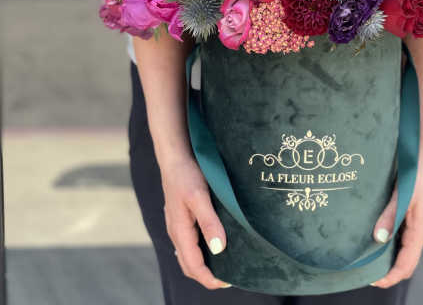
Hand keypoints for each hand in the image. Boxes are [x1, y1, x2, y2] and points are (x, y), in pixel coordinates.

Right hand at [160, 154, 230, 288]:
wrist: (175, 156)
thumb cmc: (186, 174)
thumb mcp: (199, 196)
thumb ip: (209, 222)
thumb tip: (218, 249)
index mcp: (180, 231)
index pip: (193, 266)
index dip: (209, 278)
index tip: (228, 282)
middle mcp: (176, 232)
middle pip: (189, 264)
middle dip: (207, 275)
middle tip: (230, 276)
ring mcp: (177, 225)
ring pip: (189, 254)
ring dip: (204, 263)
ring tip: (225, 263)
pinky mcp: (181, 217)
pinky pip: (190, 242)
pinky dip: (201, 250)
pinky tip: (214, 243)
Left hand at [369, 176, 422, 287]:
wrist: (422, 160)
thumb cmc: (414, 176)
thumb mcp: (402, 195)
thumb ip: (391, 216)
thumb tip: (378, 238)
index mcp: (419, 231)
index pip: (407, 264)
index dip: (391, 276)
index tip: (374, 281)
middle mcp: (417, 233)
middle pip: (406, 264)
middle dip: (389, 274)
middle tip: (367, 275)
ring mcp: (413, 227)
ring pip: (402, 254)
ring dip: (388, 262)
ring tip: (368, 263)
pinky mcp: (408, 220)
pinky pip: (399, 241)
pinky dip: (388, 248)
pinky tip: (374, 243)